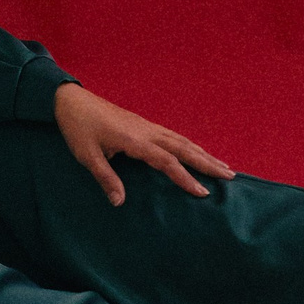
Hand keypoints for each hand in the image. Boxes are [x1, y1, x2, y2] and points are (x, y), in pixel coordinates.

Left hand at [52, 82, 235, 207]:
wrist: (71, 101)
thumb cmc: (78, 129)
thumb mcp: (87, 156)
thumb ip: (105, 178)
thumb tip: (120, 202)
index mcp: (135, 140)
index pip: (167, 161)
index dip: (185, 178)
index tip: (203, 192)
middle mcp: (146, 131)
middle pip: (183, 148)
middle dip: (208, 163)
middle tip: (231, 175)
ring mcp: (147, 126)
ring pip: (181, 140)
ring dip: (203, 153)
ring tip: (223, 165)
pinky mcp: (143, 125)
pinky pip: (173, 136)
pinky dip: (190, 145)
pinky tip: (196, 152)